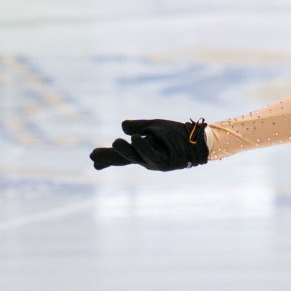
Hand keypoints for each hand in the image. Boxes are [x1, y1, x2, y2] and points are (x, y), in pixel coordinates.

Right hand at [90, 119, 209, 170]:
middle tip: (92, 154)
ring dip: (125, 150)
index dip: (106, 159)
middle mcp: (146, 160)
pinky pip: (152, 156)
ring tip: (116, 141)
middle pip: (124, 159)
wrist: (198, 140)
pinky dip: (143, 147)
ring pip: (137, 158)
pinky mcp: (167, 164)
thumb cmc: (177, 133)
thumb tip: (122, 127)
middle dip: (109, 158)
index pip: (120, 156)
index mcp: (141, 152)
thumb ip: (138, 126)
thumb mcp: (154, 126)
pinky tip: (136, 139)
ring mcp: (156, 163)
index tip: (92, 160)